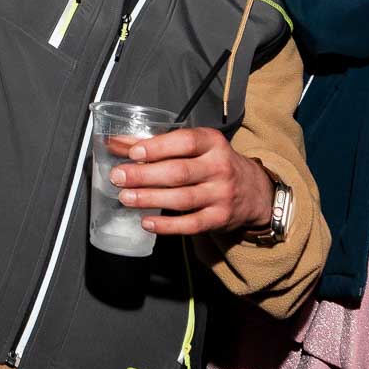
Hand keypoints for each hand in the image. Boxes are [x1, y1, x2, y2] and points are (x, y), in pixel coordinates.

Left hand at [109, 127, 275, 236]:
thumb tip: (115, 143)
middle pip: (179, 172)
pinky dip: (167, 225)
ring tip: (126, 198)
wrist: (253, 190)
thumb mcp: (193, 147)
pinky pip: (191, 224)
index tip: (133, 152)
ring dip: (150, 199)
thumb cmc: (213, 163)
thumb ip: (155, 144)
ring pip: (182, 199)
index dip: (158, 147)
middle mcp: (220, 167)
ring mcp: (221, 195)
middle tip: (118, 177)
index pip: (185, 142)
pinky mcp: (220, 218)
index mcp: (212, 143)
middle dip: (144, 175)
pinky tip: (146, 222)